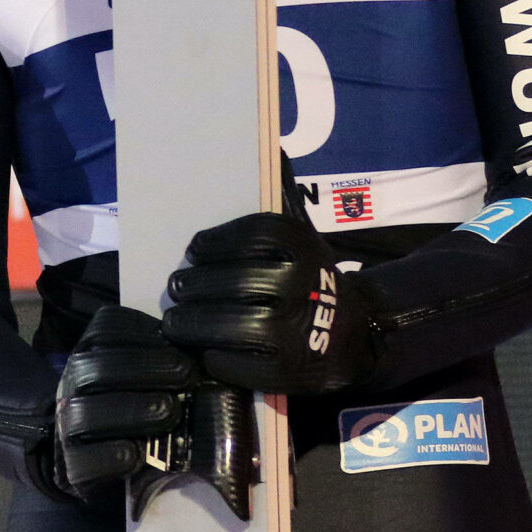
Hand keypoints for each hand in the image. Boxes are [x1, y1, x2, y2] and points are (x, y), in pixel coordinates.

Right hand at [52, 306, 257, 519]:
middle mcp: (74, 383)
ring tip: (170, 412)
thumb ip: (170, 356)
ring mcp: (68, 425)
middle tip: (187, 375)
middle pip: (95, 367)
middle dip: (144, 368)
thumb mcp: (153, 372)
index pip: (105, 329)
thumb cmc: (142, 402)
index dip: (141, 332)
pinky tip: (136, 455)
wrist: (106, 454)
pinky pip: (81, 462)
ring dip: (131, 411)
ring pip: (84, 414)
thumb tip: (208, 347)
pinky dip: (109, 458)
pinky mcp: (72, 467)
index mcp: (92, 351)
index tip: (180, 343)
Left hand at [163, 211, 380, 394]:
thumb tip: (267, 163)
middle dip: (196, 286)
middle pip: (237, 282)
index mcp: (304, 247)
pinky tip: (206, 351)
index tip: (193, 252)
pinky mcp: (292, 369)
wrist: (355, 335)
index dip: (215, 243)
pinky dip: (218, 358)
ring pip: (235, 324)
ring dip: (196, 323)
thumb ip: (275, 214)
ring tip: (176, 322)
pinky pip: (243, 364)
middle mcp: (303, 284)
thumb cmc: (311, 282)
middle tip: (176, 289)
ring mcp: (299, 328)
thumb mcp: (302, 243)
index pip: (252, 237)